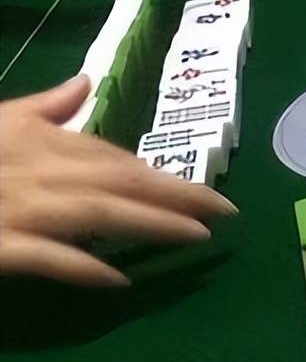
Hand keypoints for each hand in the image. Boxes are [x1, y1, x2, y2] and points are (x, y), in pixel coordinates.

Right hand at [0, 76, 237, 286]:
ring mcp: (21, 210)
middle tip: (227, 210)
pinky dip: (83, 266)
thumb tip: (85, 83)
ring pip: (98, 213)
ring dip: (152, 222)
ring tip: (199, 234)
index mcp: (41, 141)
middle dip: (176, 194)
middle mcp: (40, 172)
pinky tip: (120, 279)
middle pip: (121, 181)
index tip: (202, 188)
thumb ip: (43, 107)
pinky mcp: (0, 245)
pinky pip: (46, 257)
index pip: (113, 158)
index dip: (161, 174)